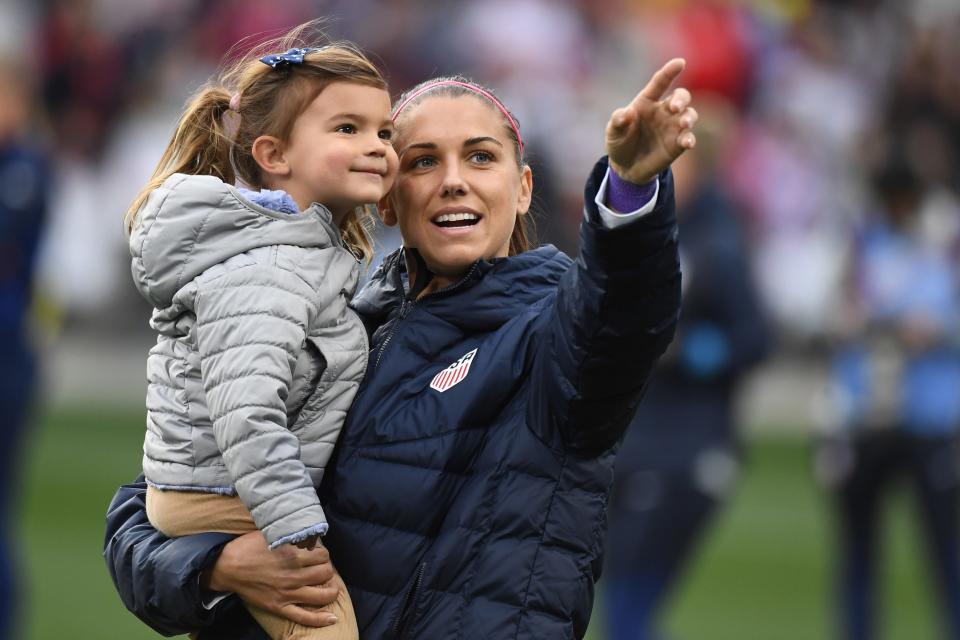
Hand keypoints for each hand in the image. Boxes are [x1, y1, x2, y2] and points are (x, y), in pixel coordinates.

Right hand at [202, 530, 339, 626]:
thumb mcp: (272, 533)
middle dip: (327, 568)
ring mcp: (287, 593)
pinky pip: (304, 617)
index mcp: (292, 555)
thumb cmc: (248, 547)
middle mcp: (293, 575)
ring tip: (330, 586)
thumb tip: (307, 531)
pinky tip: (332, 618)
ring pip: (322, 594)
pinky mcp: (279, 607)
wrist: (227, 567)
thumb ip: (291, 533)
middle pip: (326, 573)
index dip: (323, 552)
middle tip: (320, 567)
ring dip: (331, 590)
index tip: (317, 552)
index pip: (323, 555)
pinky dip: (320, 619)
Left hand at [605, 58, 697, 184]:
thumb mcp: (613, 132)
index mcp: (647, 102)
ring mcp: (672, 127)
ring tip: (684, 123)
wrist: (625, 167)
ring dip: (689, 117)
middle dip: (681, 98)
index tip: (680, 63)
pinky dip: (689, 139)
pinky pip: (688, 138)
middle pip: (681, 96)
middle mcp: (663, 111)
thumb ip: (618, 121)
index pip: (660, 83)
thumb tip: (627, 114)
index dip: (670, 72)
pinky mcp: (677, 145)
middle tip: (675, 107)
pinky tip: (687, 143)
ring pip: (689, 115)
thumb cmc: (620, 142)